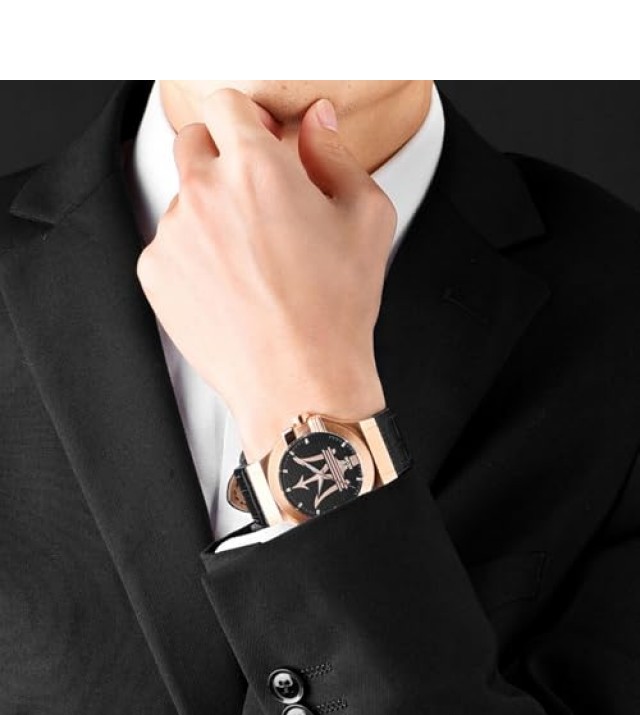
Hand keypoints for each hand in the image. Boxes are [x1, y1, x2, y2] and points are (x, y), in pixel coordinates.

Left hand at [137, 89, 396, 460]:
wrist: (299, 382)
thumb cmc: (335, 309)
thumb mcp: (365, 217)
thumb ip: (335, 153)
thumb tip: (316, 123)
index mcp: (256, 167)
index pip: (227, 103)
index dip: (247, 120)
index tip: (257, 140)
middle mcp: (204, 193)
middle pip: (193, 142)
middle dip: (220, 157)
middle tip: (254, 197)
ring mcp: (173, 235)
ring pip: (183, 199)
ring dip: (209, 212)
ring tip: (250, 260)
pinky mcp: (155, 274)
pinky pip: (168, 244)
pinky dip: (193, 254)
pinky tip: (230, 285)